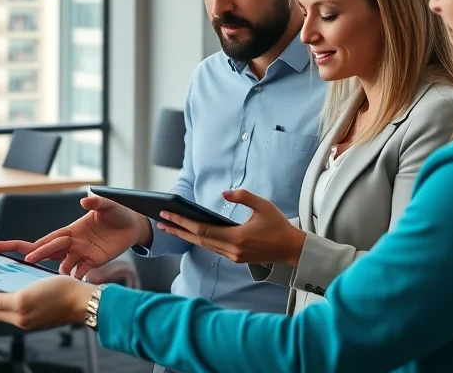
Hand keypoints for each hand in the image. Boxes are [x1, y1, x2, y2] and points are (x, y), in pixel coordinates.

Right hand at [0, 196, 141, 279]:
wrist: (133, 226)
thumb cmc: (118, 212)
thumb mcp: (109, 206)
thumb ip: (97, 203)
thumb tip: (85, 199)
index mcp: (73, 229)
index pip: (51, 238)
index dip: (37, 245)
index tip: (25, 252)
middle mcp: (74, 242)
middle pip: (51, 251)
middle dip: (38, 255)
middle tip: (25, 262)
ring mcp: (83, 253)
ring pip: (64, 264)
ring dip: (58, 271)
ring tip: (51, 279)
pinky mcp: (93, 261)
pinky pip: (81, 272)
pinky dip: (74, 277)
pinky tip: (69, 284)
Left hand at [0, 276, 94, 329]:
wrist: (84, 300)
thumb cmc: (58, 296)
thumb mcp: (24, 297)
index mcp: (15, 315)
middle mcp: (20, 317)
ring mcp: (29, 314)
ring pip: (2, 305)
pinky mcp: (38, 308)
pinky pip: (14, 302)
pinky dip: (4, 295)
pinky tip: (5, 286)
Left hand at [157, 189, 305, 264]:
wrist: (292, 248)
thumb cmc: (278, 225)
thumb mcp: (263, 205)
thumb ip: (243, 196)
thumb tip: (224, 193)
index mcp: (237, 238)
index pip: (202, 230)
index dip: (183, 222)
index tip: (168, 214)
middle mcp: (232, 250)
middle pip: (198, 240)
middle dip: (178, 229)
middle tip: (160, 220)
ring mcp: (233, 257)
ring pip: (204, 245)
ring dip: (186, 236)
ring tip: (170, 226)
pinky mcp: (236, 258)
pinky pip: (212, 248)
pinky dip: (200, 240)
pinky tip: (190, 233)